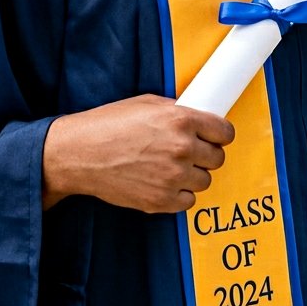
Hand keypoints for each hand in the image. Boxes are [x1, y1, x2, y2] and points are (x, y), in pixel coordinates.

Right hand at [42, 94, 233, 213]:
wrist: (81, 153)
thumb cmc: (109, 124)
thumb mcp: (146, 104)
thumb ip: (176, 111)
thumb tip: (196, 117)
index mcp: (180, 120)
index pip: (225, 132)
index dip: (220, 133)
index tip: (216, 135)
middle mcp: (182, 149)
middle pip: (217, 158)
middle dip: (206, 153)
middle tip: (190, 150)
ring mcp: (173, 178)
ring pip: (205, 181)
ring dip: (193, 174)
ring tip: (172, 166)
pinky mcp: (161, 201)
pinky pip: (188, 201)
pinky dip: (180, 193)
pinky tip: (164, 181)